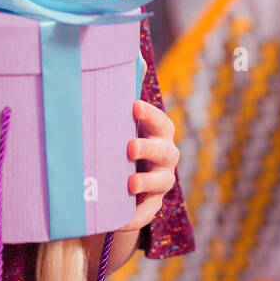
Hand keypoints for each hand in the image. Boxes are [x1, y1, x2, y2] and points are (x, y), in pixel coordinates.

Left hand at [117, 99, 179, 232]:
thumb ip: (115, 98)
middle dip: (148, 147)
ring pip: (161, 182)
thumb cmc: (115, 142)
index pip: (160, 122)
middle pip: (164, 151)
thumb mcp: (114, 123)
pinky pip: (147, 213)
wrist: (115, 179)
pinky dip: (135, 216)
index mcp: (157, 133)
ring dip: (146, 181)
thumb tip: (114, 60)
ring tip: (130, 182)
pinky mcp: (150, 206)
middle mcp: (164, 157)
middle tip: (130, 146)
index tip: (134, 106)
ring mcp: (160, 182)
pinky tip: (121, 220)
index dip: (150, 115)